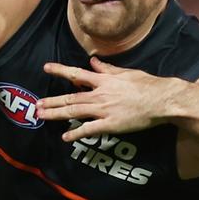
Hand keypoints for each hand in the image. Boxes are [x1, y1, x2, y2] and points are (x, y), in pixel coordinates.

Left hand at [38, 57, 185, 141]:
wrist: (161, 100)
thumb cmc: (148, 85)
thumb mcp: (127, 73)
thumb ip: (108, 69)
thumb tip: (93, 62)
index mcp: (104, 80)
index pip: (77, 74)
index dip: (60, 71)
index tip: (46, 68)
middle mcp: (100, 95)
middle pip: (71, 97)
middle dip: (52, 101)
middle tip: (37, 105)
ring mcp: (104, 110)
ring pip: (75, 111)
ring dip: (57, 114)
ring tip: (42, 116)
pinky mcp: (111, 125)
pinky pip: (89, 130)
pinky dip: (76, 133)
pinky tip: (65, 137)